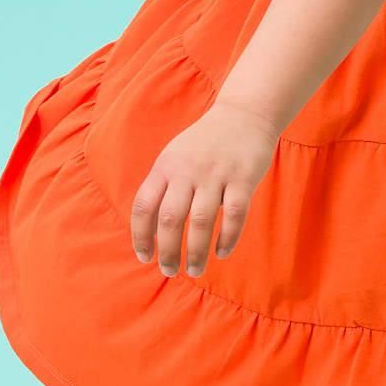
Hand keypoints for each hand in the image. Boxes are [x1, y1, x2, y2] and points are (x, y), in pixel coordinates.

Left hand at [130, 98, 280, 275]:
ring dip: (196, 252)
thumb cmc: (204, 144)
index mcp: (166, 167)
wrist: (245, 114)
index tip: (144, 257)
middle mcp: (188, 171)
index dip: (140, 236)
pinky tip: (222, 252)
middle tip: (170, 271)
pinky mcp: (244, 178)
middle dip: (167, 251)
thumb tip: (149, 230)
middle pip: (171, 219)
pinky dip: (227, 238)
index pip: (144, 206)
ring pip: (201, 222)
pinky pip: (234, 216)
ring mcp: (216, 174)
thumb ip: (162, 187)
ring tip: (195, 270)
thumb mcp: (175, 157)